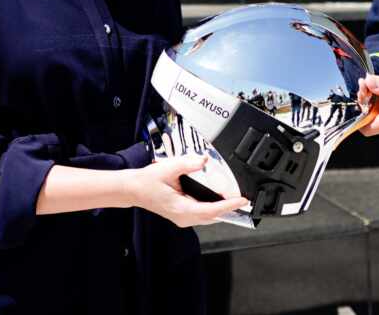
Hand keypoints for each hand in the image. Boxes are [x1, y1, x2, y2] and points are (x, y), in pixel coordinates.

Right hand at [127, 154, 248, 228]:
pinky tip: (219, 202)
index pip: (211, 210)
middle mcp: (183, 217)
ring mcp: (182, 218)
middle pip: (212, 217)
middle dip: (229, 209)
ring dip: (222, 210)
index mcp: (181, 209)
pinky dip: (213, 209)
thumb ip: (188, 164)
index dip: (228, 206)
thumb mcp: (168, 168)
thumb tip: (204, 160)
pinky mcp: (181, 215)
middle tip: (244, 200)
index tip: (241, 201)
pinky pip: (202, 215)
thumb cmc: (147, 182)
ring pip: (208, 218)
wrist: (133, 189)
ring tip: (236, 201)